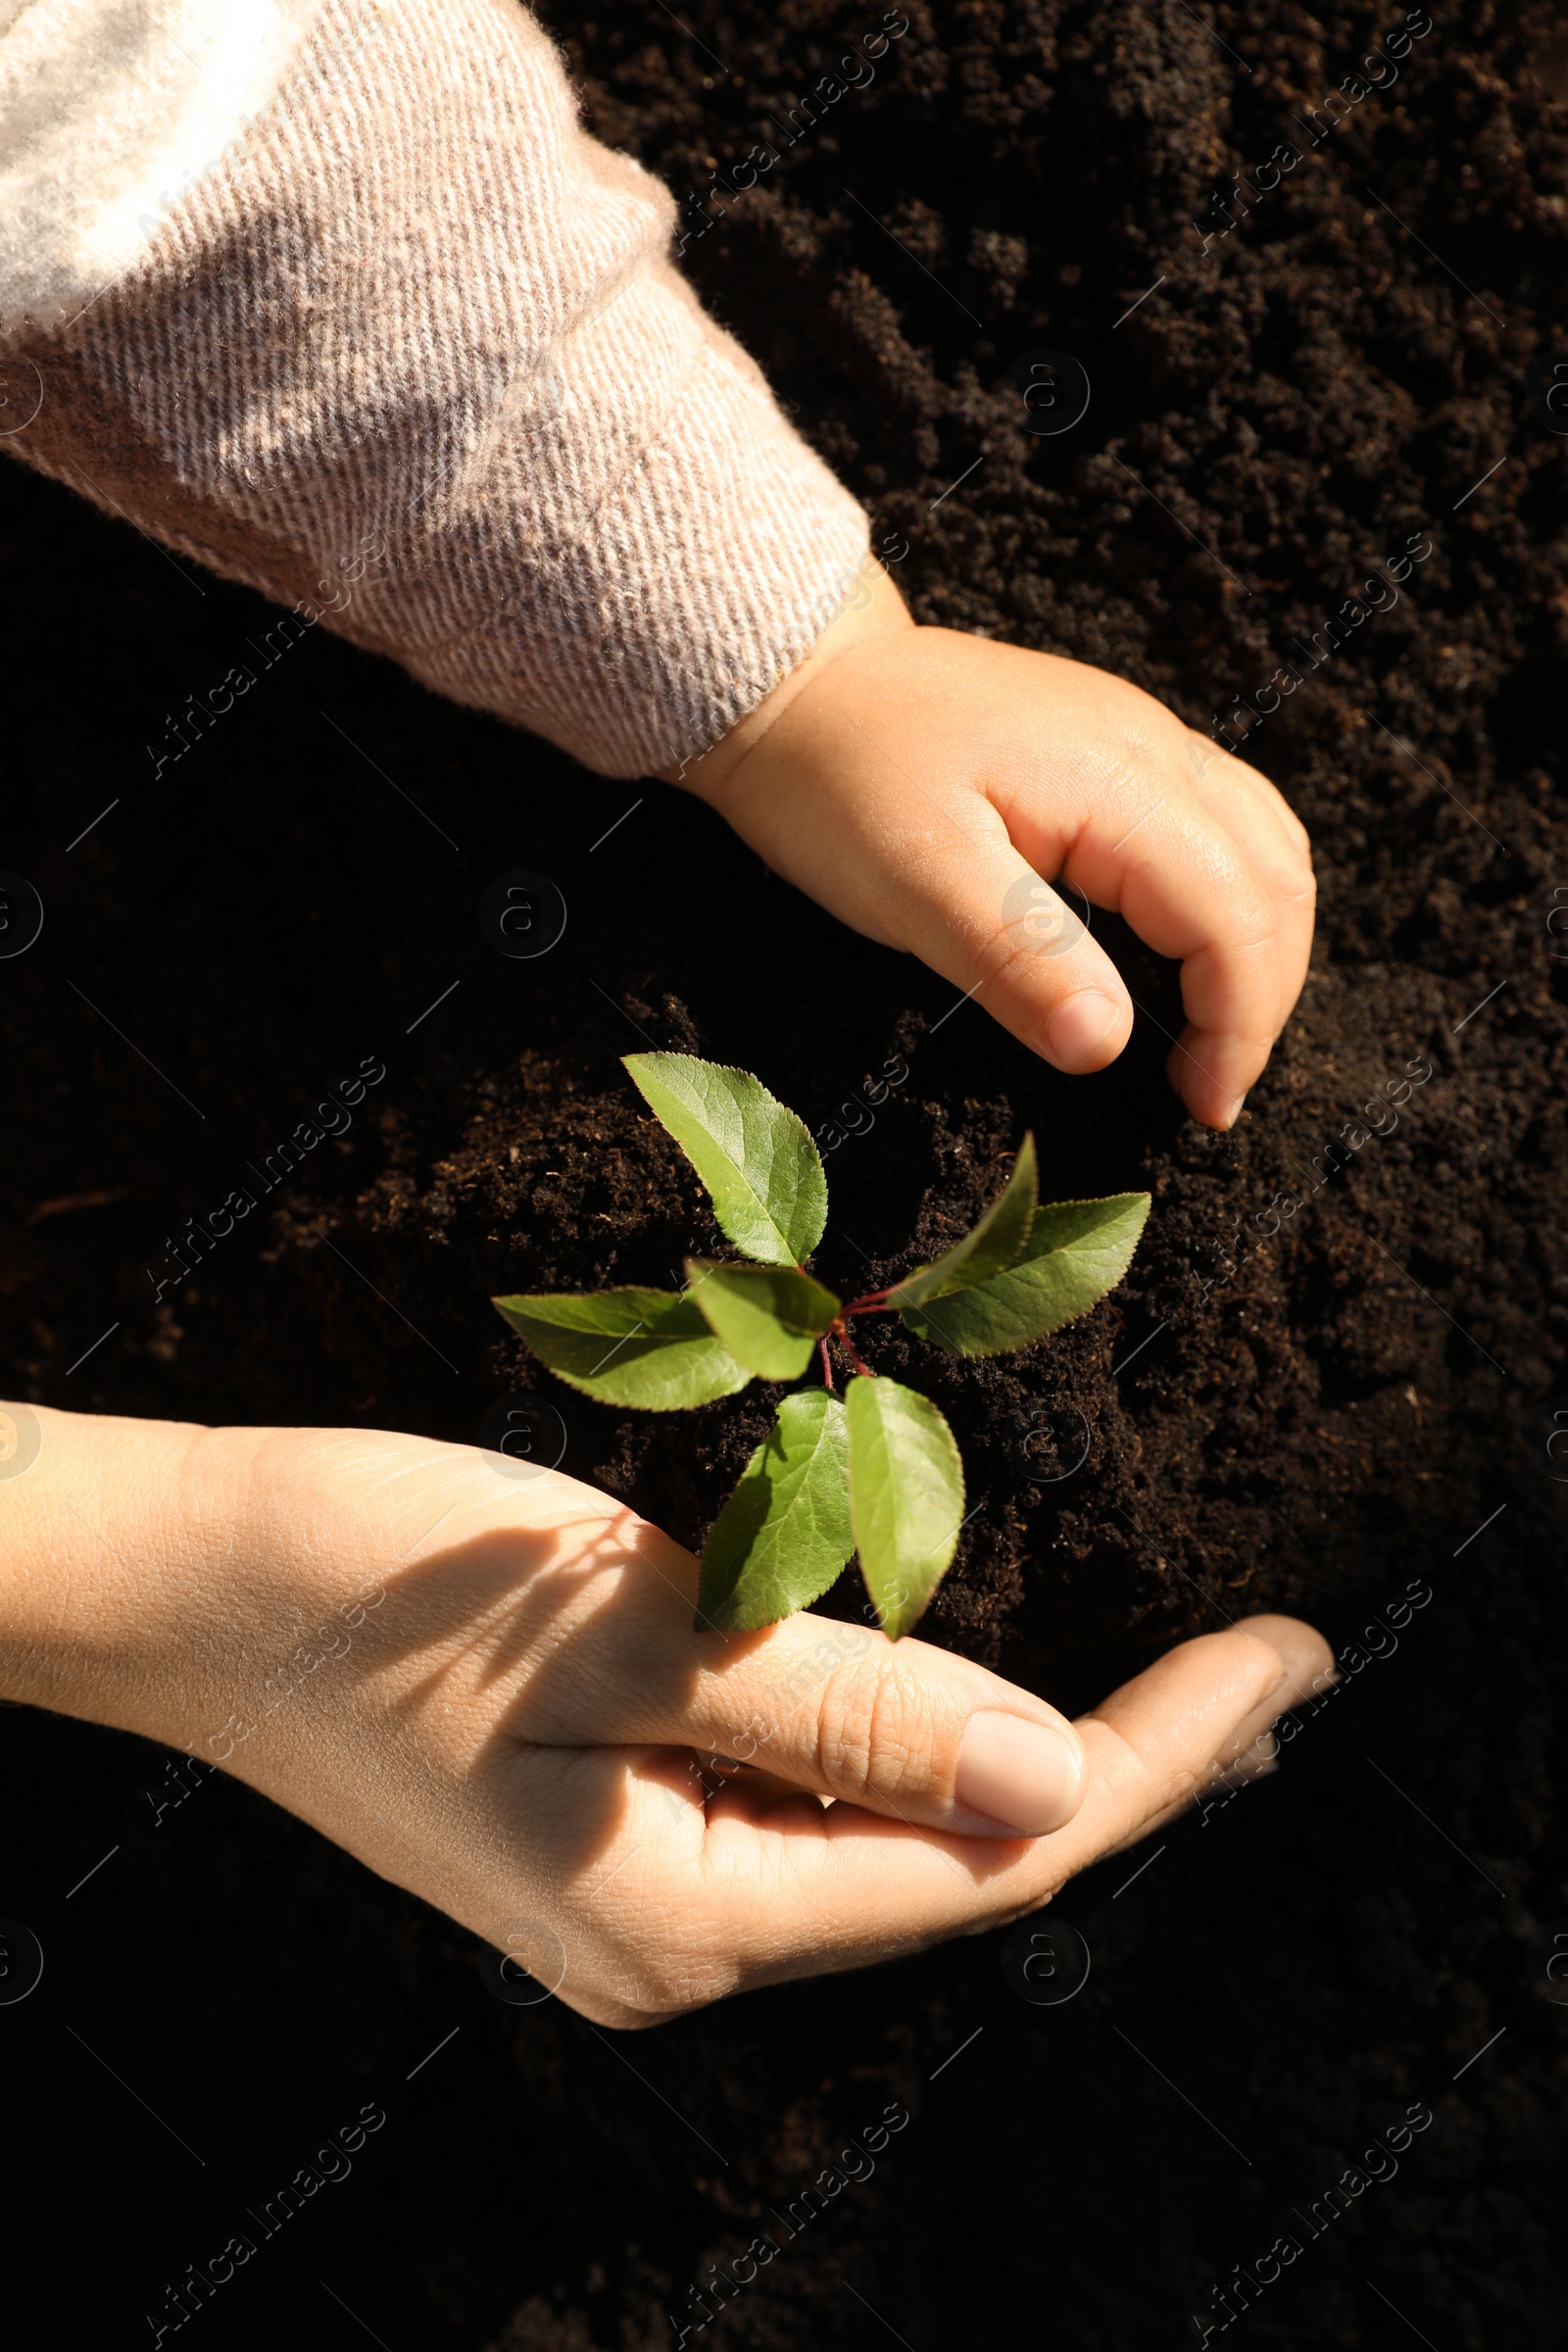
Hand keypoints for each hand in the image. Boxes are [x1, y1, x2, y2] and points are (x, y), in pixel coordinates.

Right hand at [2, 1410, 1330, 2026]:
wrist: (189, 1582)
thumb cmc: (379, 1583)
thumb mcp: (623, 1622)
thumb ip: (842, 1707)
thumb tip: (1049, 1782)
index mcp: (679, 1916)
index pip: (985, 1859)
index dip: (1154, 1760)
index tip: (1283, 1660)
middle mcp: (673, 1941)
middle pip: (954, 1867)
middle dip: (1123, 1767)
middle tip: (1267, 1670)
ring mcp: (636, 1897)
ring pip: (888, 1841)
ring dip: (1026, 1759)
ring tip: (1170, 1688)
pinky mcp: (609, 1827)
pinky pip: (808, 1806)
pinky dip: (916, 1743)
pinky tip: (975, 1698)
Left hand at [671, 566, 1313, 1130]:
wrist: (793, 679)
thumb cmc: (838, 781)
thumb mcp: (911, 879)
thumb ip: (1016, 957)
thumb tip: (1107, 1044)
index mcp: (1118, 780)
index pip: (1234, 913)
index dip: (1237, 1024)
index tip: (1202, 1109)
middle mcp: (1152, 747)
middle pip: (1273, 879)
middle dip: (1261, 1000)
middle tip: (1210, 1095)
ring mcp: (1140, 738)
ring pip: (1265, 843)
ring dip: (1261, 948)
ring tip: (1213, 1040)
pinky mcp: (1116, 748)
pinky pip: (1223, 820)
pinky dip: (1234, 900)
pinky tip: (1190, 956)